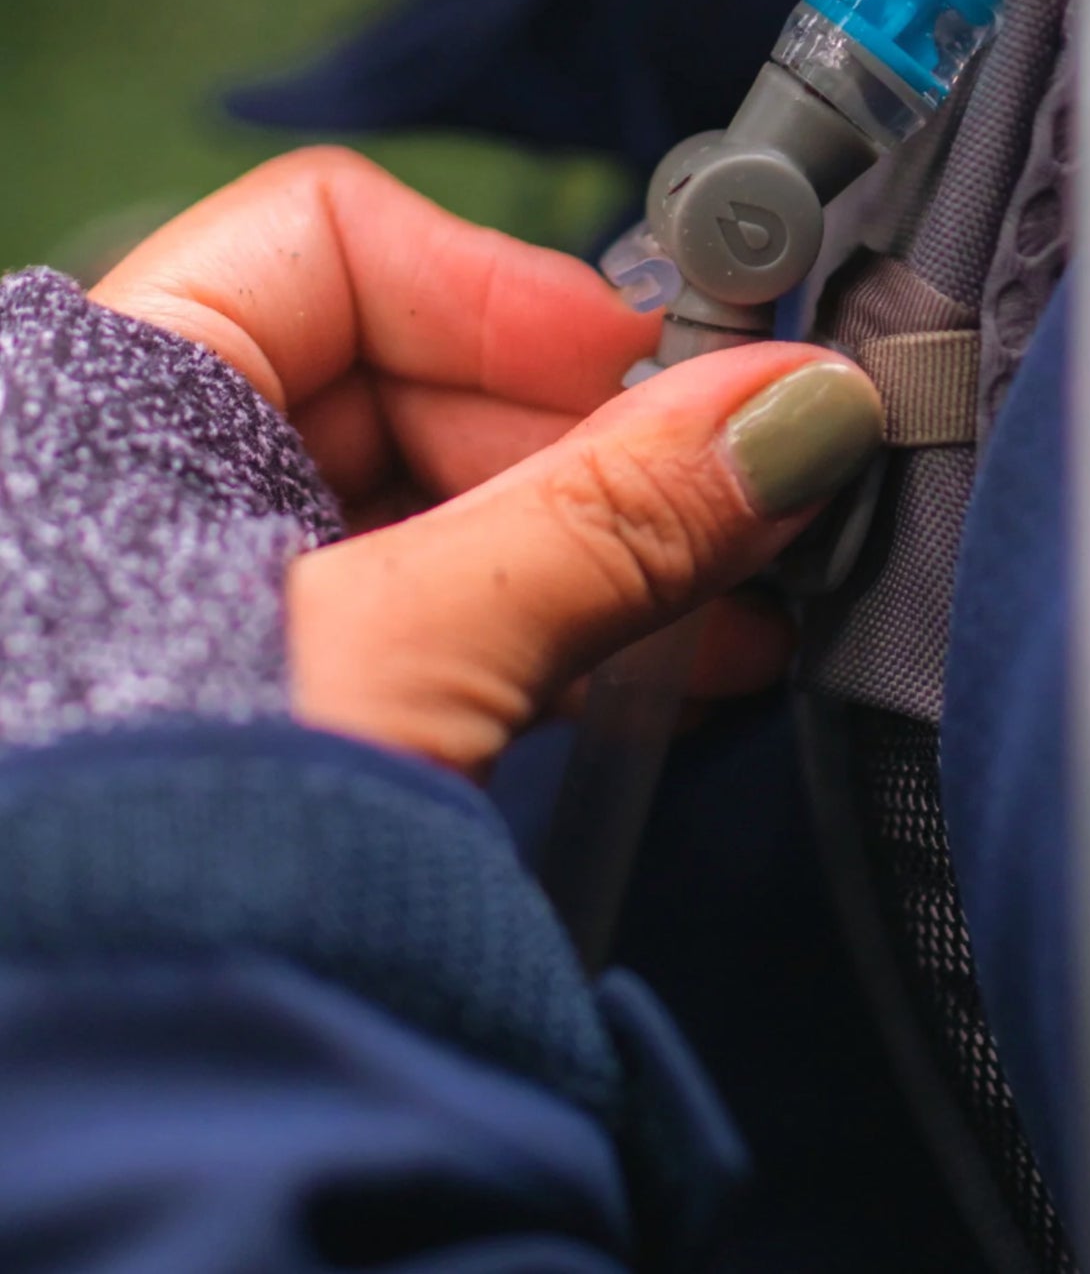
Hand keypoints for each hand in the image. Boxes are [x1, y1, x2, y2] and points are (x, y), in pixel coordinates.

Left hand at [93, 149, 882, 769]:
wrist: (74, 1068)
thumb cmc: (155, 846)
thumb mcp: (401, 656)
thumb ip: (606, 519)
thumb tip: (796, 408)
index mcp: (122, 397)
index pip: (337, 240)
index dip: (506, 291)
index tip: (654, 369)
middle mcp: (175, 472)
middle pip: (424, 371)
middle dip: (596, 434)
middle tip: (738, 491)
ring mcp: (248, 581)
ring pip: (460, 495)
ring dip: (613, 534)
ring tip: (744, 594)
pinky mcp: (319, 680)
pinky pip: (465, 598)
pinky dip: (574, 616)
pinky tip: (685, 657)